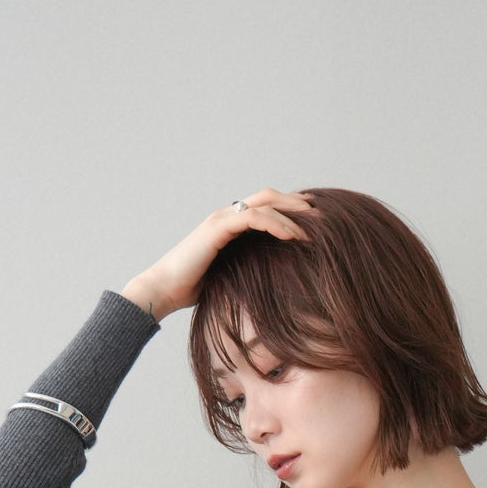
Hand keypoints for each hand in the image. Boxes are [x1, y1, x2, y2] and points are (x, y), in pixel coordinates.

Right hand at [120, 187, 317, 320]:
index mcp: (229, 225)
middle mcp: (226, 216)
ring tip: (314, 225)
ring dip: (291, 213)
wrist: (165, 290)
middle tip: (321, 212)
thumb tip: (275, 284)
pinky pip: (253, 218)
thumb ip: (249, 270)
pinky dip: (276, 224)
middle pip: (268, 197)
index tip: (313, 218)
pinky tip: (293, 236)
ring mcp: (221, 219)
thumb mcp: (231, 278)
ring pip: (264, 203)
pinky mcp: (218, 228)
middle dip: (296, 203)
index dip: (289, 208)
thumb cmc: (195, 290)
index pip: (264, 207)